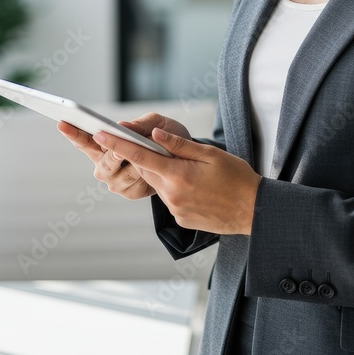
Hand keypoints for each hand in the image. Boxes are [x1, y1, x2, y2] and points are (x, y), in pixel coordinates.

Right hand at [56, 113, 191, 199]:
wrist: (185, 158)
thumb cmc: (164, 136)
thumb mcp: (157, 123)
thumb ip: (141, 123)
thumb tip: (123, 125)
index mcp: (104, 145)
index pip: (84, 140)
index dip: (73, 132)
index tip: (62, 122)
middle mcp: (105, 165)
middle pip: (103, 161)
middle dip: (112, 153)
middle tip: (119, 146)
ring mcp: (116, 181)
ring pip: (120, 174)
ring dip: (133, 165)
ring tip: (143, 155)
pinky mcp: (130, 193)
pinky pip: (135, 186)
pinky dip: (143, 177)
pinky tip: (150, 172)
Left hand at [89, 127, 260, 235]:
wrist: (252, 210)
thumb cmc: (236, 177)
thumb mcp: (211, 154)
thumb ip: (179, 145)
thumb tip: (153, 135)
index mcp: (178, 175)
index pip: (140, 156)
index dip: (119, 144)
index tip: (101, 135)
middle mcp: (171, 195)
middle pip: (147, 170)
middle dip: (146, 157)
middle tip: (157, 145)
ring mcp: (175, 210)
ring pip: (159, 184)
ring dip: (164, 173)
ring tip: (189, 169)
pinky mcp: (181, 219)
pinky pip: (170, 198)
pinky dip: (175, 188)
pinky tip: (196, 186)